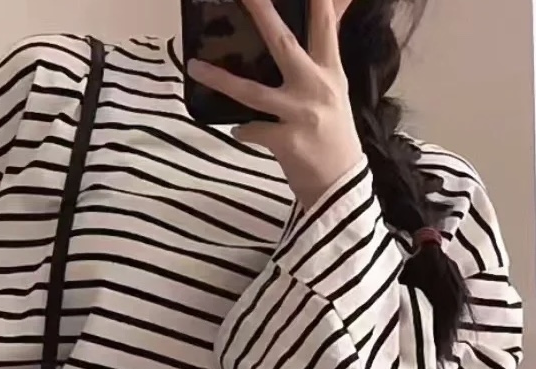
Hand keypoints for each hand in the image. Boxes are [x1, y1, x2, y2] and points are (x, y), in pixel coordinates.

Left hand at [186, 0, 363, 208]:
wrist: (340, 184)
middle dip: (262, 15)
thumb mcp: (335, 90)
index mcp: (331, 71)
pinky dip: (242, 131)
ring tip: (195, 66)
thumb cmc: (333, 133)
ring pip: (252, 91)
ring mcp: (300, 114)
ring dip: (220, 79)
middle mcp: (317, 87)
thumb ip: (324, 54)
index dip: (316, 0)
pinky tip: (239, 131)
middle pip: (283, 44)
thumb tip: (336, 8)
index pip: (325, 24)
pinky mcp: (286, 142)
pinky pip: (251, 130)